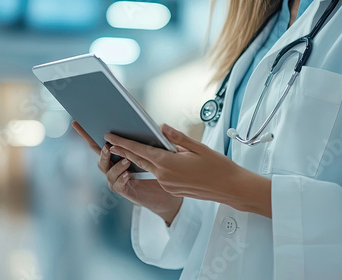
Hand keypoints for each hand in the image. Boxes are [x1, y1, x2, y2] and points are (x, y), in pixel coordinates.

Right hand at [71, 121, 182, 224]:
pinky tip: (128, 175)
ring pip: (108, 171)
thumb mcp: (156, 152)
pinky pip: (117, 184)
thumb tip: (160, 125)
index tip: (76, 122)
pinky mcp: (123, 190)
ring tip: (126, 161)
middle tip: (108, 147)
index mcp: (117, 153)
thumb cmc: (160, 170)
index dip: (86, 133)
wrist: (167, 194)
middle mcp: (113, 166)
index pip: (100, 142)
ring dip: (115, 165)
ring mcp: (116, 179)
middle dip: (102, 151)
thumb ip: (152, 140)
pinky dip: (121, 178)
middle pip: (101, 157)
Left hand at [105, 124, 271, 217]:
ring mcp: (168, 184)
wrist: (230, 188)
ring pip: (150, 168)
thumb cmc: (218, 166)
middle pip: (139, 160)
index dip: (123, 143)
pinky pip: (159, 175)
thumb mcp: (198, 147)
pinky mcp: (173, 189)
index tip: (110, 137)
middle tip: (110, 142)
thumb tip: (161, 127)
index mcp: (168, 164)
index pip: (140, 151)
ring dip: (140, 158)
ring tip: (130, 147)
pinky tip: (156, 159)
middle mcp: (164, 176)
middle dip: (124, 151)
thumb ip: (176, 137)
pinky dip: (155, 166)